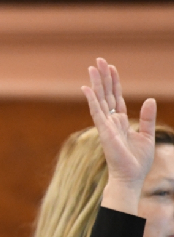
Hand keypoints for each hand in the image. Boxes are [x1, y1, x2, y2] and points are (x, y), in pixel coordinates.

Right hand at [81, 58, 155, 212]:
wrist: (131, 177)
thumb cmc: (138, 161)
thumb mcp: (148, 135)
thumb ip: (148, 117)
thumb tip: (150, 99)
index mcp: (121, 121)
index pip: (116, 97)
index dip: (115, 82)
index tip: (111, 68)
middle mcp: (111, 121)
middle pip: (106, 94)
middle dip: (103, 77)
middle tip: (99, 60)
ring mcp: (106, 125)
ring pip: (100, 99)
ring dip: (96, 83)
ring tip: (93, 67)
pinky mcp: (104, 131)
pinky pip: (97, 112)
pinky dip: (92, 99)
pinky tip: (87, 88)